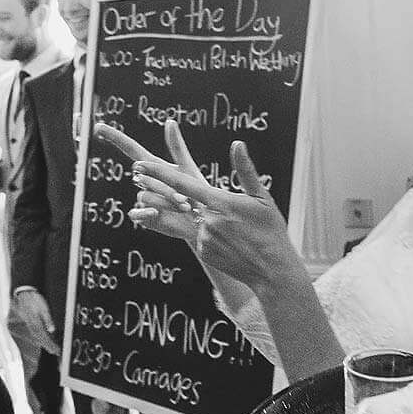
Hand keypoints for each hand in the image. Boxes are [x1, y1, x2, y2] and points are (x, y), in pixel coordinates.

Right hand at [9, 288, 58, 354]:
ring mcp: (30, 324)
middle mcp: (32, 326)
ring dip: (45, 343)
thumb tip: (52, 330)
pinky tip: (44, 339)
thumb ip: (48, 320)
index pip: (45, 338)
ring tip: (51, 349)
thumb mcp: (44, 308)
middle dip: (49, 346)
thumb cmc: (35, 300)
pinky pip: (36, 333)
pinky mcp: (30, 322)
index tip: (57, 350)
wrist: (25, 294)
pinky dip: (40, 338)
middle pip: (41, 340)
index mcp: (36, 323)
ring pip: (38, 337)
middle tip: (56, 352)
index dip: (51, 345)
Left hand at [93, 120, 297, 294]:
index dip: (158, 174)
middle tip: (161, 186)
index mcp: (219, 202)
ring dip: (202, 218)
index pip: (181, 184)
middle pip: (182, 202)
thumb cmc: (271, 230)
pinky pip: (199, 237)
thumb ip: (245, 170)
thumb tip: (237, 144)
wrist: (272, 269)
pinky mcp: (203, 252)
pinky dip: (208, 234)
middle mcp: (206, 220)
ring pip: (194, 220)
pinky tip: (229, 241)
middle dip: (170, 193)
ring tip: (228, 226)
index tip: (140, 166)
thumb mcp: (262, 197)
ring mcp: (203, 238)